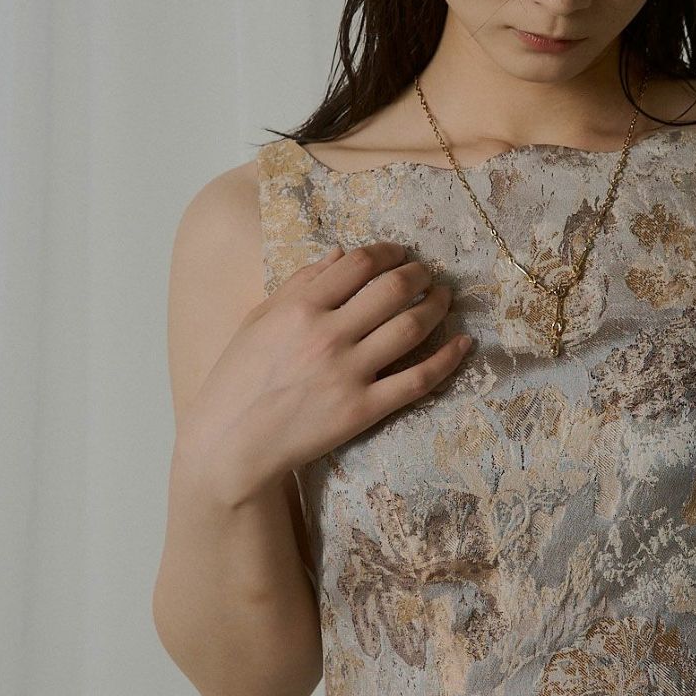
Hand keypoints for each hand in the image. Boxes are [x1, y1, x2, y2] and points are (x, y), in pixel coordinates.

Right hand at [179, 240, 471, 502]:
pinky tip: (464, 344)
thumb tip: (341, 253)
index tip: (402, 253)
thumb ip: (300, 283)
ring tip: (445, 298)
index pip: (360, 264)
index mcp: (299, 307)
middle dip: (420, 275)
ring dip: (436, 307)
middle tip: (429, 274)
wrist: (231, 443)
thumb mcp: (260, 319)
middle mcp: (328, 334)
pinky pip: (417, 379)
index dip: (389, 252)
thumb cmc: (239, 378)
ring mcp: (348, 373)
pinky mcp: (364, 409)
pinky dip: (447, 359)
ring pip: (411, 328)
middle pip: (393, 290)